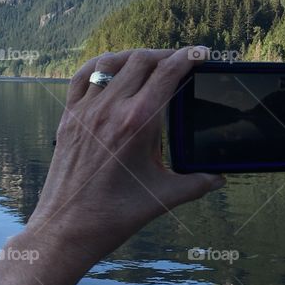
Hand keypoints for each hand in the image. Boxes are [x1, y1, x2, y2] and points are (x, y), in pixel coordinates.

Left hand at [0, 47, 224, 284]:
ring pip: (111, 64)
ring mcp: (85, 111)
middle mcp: (110, 110)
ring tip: (151, 62)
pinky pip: (83, 78)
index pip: (167, 74)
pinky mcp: (68, 119)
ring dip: (135, 57)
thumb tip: (219, 178)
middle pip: (141, 61)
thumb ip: (196, 184)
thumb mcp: (163, 198)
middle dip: (166, 56)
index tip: (202, 53)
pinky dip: (100, 66)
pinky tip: (111, 69)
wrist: (66, 230)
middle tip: (182, 61)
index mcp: (137, 124)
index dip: (188, 58)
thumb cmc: (114, 217)